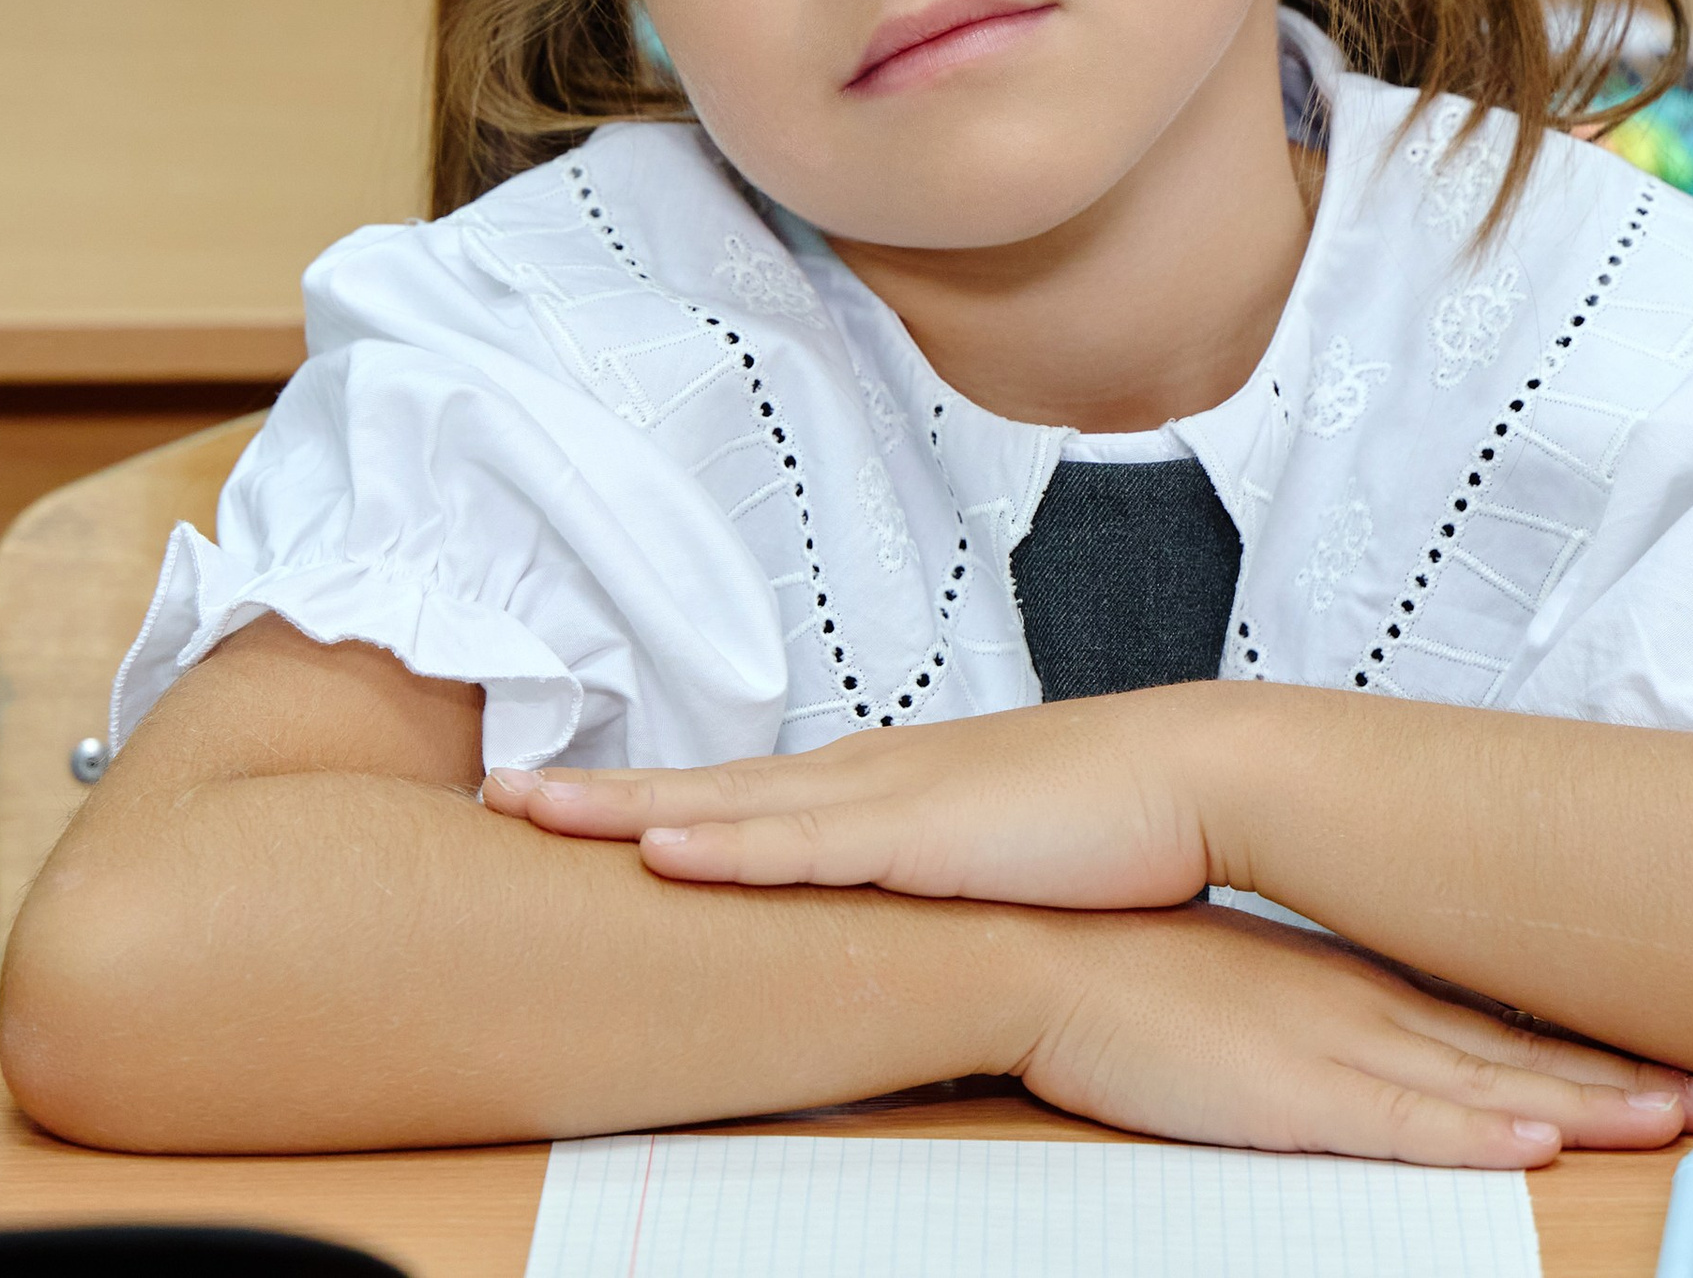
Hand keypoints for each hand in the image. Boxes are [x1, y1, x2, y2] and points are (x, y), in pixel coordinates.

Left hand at [487, 687, 1211, 906]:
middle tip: (499, 794)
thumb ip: (947, 877)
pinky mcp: (921, 836)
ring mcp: (887, 800)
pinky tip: (655, 850)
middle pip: (706, 787)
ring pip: (726, 806)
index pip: (746, 793)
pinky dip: (723, 845)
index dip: (655, 799)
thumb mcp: (1007, 854)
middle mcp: (868, 778)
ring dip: (622, 809)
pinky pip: (802, 847)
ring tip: (525, 810)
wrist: (1194, 773)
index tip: (574, 805)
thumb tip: (913, 918)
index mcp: (886, 784)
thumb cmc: (1114, 819)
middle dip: (599, 796)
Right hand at [1015, 904, 1692, 1167]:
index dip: (1590, 1051)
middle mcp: (1364, 1008)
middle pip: (1519, 1056)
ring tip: (1680, 1120)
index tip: (1669, 1064)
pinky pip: (1402, 1124)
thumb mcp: (1243, 990)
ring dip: (1589, 1110)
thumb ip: (1308, 1013)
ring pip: (1489, 1089)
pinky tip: (1536, 1142)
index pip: (1497, 1026)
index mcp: (1354, 984)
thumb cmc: (1133, 977)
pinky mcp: (1291, 1093)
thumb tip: (1353, 1035)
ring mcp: (1333, 1048)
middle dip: (1626, 1082)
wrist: (1050, 955)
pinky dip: (1476, 1135)